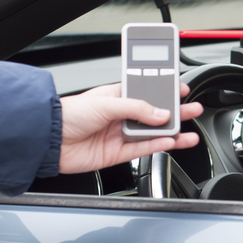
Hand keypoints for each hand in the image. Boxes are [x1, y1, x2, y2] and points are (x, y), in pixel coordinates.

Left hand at [58, 82, 203, 173]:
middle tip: (193, 108)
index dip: (165, 90)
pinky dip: (159, 146)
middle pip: (154, 114)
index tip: (182, 89)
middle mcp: (121, 115)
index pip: (148, 92)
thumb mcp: (107, 102)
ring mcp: (120, 134)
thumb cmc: (69, 114)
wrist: (49, 140)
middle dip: (175, 111)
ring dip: (171, 132)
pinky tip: (172, 141)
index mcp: (118, 96)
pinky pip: (144, 149)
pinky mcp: (118, 153)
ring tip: (190, 131)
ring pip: (152, 133)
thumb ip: (137, 108)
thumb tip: (160, 114)